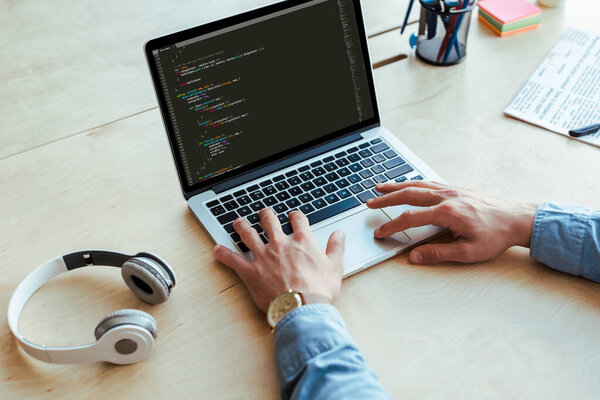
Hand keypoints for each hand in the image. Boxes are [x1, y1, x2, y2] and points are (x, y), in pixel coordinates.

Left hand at [213, 208, 344, 312]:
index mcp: (301, 241)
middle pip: (269, 221)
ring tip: (238, 222)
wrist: (302, 308)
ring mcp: (263, 256)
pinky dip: (223, 254)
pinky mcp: (250, 271)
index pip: (298, 220)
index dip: (295, 216)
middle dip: (265, 215)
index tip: (294, 216)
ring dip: (242, 226)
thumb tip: (339, 234)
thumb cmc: (318, 290)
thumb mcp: (335, 267)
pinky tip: (216, 250)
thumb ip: (336, 247)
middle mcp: (280, 244)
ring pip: (248, 234)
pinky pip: (232, 259)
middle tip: (263, 213)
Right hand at [367, 181, 536, 264]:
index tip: (380, 232)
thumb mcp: (467, 252)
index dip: (392, 226)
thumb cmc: (494, 237)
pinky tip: (406, 185)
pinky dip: (412, 183)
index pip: (410, 218)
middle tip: (370, 202)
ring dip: (396, 186)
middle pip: (408, 194)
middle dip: (386, 198)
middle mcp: (446, 197)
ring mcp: (451, 190)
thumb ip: (438, 253)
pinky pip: (428, 183)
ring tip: (380, 187)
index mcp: (447, 213)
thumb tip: (415, 256)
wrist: (515, 220)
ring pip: (417, 185)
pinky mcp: (455, 189)